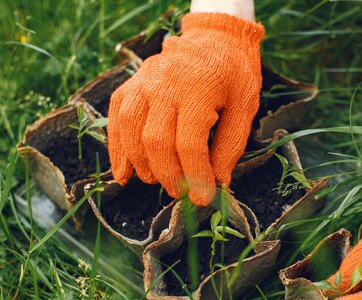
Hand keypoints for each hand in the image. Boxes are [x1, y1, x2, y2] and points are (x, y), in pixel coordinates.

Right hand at [107, 13, 263, 205]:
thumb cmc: (234, 75)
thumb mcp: (245, 107)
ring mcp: (143, 82)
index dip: (194, 176)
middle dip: (167, 175)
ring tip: (156, 182)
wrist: (214, 38)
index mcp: (198, 88)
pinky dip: (117, 149)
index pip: (189, 143)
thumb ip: (230, 145)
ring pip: (130, 131)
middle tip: (180, 192)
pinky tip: (124, 173)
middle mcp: (164, 84)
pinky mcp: (130, 85)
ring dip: (141, 165)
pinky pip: (116, 118)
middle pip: (155, 141)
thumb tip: (217, 183)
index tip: (201, 198)